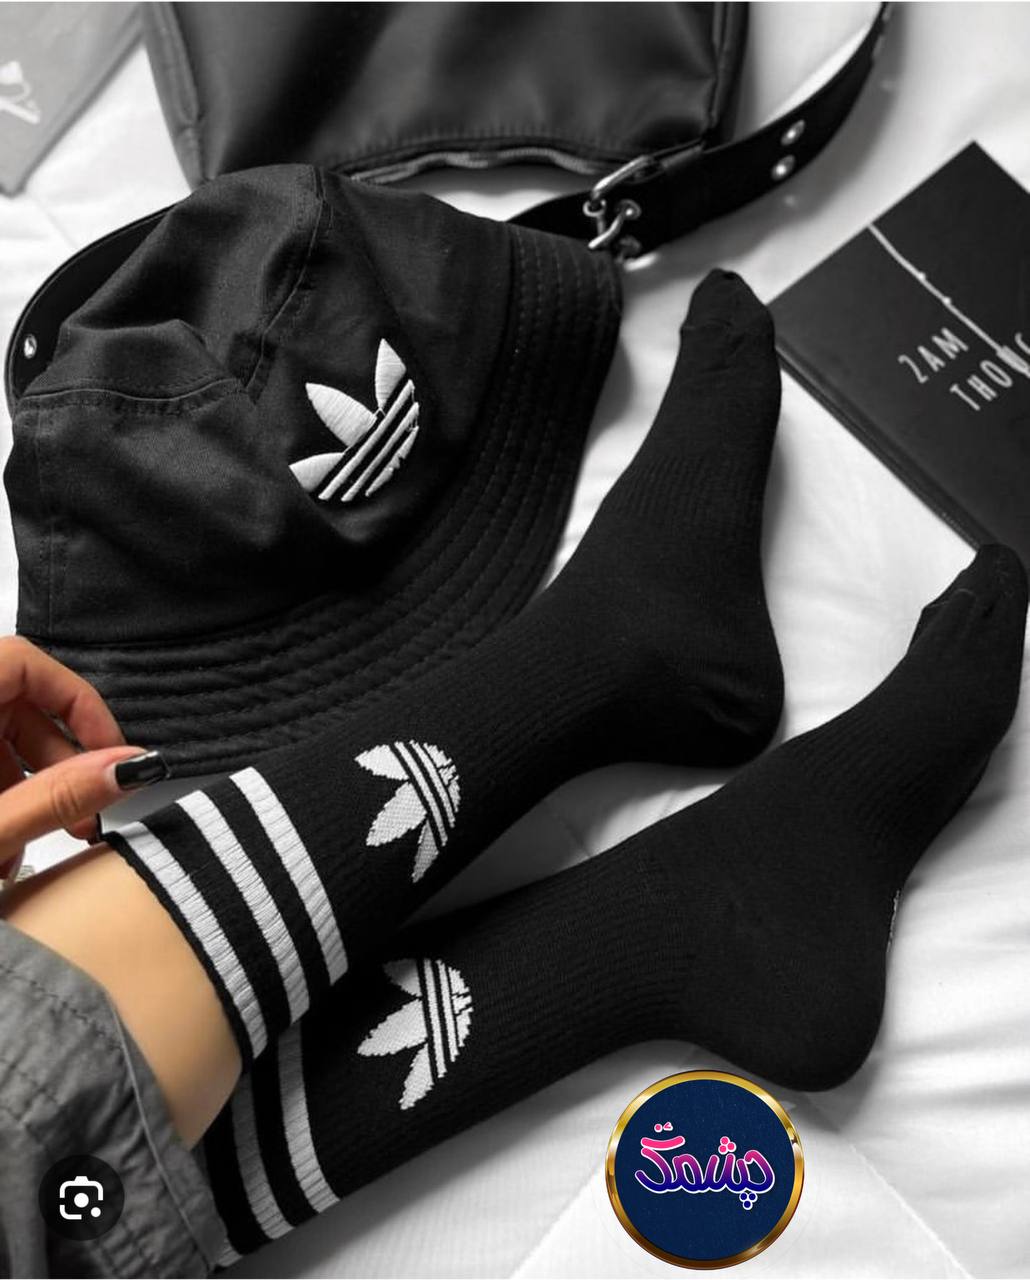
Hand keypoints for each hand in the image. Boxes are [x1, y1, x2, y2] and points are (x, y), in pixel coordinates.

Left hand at [0, 637, 149, 879]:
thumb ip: (56, 798)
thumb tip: (130, 767)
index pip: (25, 661)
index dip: (77, 703)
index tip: (108, 753)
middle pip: (15, 703)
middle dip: (59, 762)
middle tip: (82, 814)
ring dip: (29, 788)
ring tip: (33, 848)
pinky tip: (2, 847)